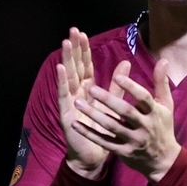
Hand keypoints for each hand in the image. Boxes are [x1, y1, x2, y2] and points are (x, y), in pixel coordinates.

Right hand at [57, 27, 127, 178]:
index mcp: (88, 89)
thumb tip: (126, 62)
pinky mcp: (66, 113)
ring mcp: (70, 102)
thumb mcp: (113, 103)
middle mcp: (77, 93)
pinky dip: (61, 81)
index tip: (81, 32)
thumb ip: (117, 84)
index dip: (83, 50)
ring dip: (66, 60)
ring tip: (65, 43)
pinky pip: (64, 95)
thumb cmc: (104, 129)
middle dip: (73, 49)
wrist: (96, 155)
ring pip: (68, 77)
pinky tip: (60, 68)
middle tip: (72, 31)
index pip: (85, 65)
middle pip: (75, 67)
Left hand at [73, 59, 180, 182]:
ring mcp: (133, 141)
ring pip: (111, 127)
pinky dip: (89, 133)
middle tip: (91, 89)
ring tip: (78, 102)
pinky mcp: (123, 152)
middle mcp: (144, 127)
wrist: (163, 160)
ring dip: (94, 115)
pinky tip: (76, 124)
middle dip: (108, 100)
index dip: (131, 87)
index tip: (117, 76)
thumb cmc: (163, 127)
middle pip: (125, 112)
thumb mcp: (166, 104)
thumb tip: (163, 59)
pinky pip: (104, 142)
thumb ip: (161, 82)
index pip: (143, 98)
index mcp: (154, 112)